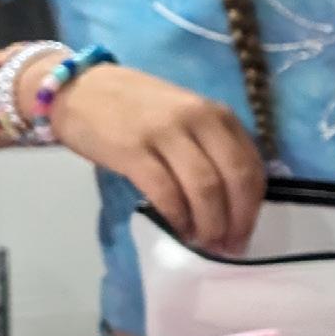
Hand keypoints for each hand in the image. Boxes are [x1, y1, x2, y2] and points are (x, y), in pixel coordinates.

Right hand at [41, 63, 267, 250]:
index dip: (253, 207)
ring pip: (204, 188)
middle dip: (237, 221)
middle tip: (229, 247)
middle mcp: (198, 119)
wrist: (81, 88)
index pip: (252, 165)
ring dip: (209, 224)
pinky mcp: (132, 150)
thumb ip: (212, 147)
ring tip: (204, 244)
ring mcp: (165, 133)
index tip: (245, 233)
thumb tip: (233, 202)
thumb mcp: (187, 116)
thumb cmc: (138, 108)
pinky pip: (166, 192)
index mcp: (217, 114)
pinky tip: (179, 230)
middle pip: (235, 179)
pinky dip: (178, 217)